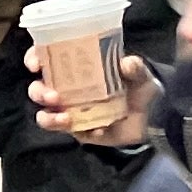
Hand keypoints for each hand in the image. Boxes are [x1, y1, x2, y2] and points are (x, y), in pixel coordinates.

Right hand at [30, 53, 159, 150]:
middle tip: (53, 96)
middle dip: (39, 92)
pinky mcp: (81, 130)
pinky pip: (71, 133)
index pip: (47, 58)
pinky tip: (96, 129)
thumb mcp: (141, 74)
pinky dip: (80, 131)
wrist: (156, 116)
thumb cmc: (143, 87)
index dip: (35, 58)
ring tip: (65, 118)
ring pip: (46, 115)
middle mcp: (69, 89)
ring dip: (48, 118)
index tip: (36, 63)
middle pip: (39, 89)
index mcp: (78, 68)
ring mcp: (73, 111)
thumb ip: (135, 68)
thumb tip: (127, 62)